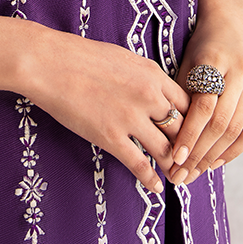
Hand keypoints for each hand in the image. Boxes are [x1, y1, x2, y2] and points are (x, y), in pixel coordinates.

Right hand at [22, 25, 189, 194]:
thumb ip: (145, 77)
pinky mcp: (110, 137)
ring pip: (166, 150)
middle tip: (191, 162)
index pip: (188, 105)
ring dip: (174, 167)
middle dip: (188, 149)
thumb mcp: (124, 58)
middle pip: (182, 130)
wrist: (49, 62)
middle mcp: (148, 96)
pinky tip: (156, 187)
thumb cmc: (81, 56)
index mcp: (153, 74)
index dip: (193, 124)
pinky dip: (151, 179)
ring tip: (178, 177)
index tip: (192, 136)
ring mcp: (130, 118)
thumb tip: (156, 92)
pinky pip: (139, 164)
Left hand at [169, 0, 242, 183]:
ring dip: (215, 156)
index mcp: (215, 61)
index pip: (204, 106)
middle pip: (221, 123)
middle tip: (182, 175)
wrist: (232, 22)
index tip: (175, 158)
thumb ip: (180, 95)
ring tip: (195, 172)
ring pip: (237, 130)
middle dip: (200, 153)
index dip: (190, 134)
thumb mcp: (186, 62)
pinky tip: (216, 162)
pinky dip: (234, 150)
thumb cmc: (201, 45)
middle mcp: (241, 72)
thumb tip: (165, 137)